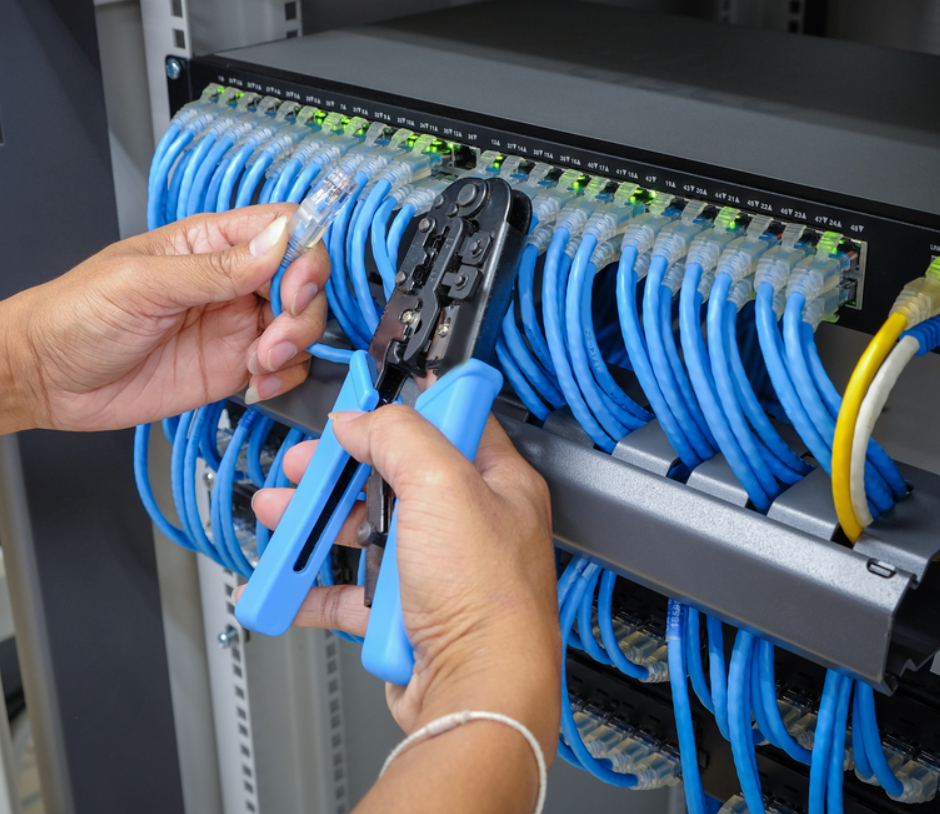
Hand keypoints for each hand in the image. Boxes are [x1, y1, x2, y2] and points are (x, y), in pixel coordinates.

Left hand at [0, 204, 326, 432]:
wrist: (49, 379)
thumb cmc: (77, 315)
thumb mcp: (143, 283)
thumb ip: (214, 267)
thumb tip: (280, 240)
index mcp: (211, 243)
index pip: (285, 229)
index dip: (304, 255)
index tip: (293, 289)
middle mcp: (234, 282)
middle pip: (305, 282)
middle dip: (303, 312)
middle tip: (273, 339)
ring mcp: (238, 326)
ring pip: (303, 327)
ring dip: (295, 348)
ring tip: (259, 365)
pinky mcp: (236, 368)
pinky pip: (287, 368)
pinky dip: (285, 378)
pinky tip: (256, 384)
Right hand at [248, 407, 560, 756]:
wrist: (476, 691)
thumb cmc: (487, 599)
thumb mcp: (442, 485)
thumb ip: (399, 437)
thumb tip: (361, 419)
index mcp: (495, 482)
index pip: (448, 422)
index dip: (403, 409)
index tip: (362, 401)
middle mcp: (470, 523)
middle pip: (394, 477)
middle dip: (340, 469)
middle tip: (304, 463)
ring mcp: (438, 569)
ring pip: (367, 533)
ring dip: (318, 522)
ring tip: (280, 513)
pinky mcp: (408, 613)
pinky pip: (353, 592)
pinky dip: (316, 587)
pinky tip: (288, 580)